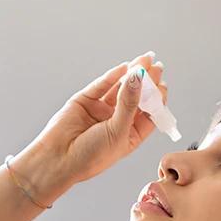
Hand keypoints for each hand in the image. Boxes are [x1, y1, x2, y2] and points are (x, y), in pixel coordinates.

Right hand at [27, 51, 167, 184]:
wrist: (58, 159)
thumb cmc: (90, 157)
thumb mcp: (118, 132)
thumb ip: (129, 104)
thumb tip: (138, 79)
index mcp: (129, 136)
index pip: (149, 114)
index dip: (156, 99)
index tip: (162, 85)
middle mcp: (116, 122)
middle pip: (136, 98)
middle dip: (147, 82)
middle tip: (155, 66)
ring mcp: (101, 111)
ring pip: (120, 89)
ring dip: (132, 75)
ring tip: (143, 61)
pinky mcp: (86, 101)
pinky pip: (101, 86)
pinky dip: (112, 76)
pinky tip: (124, 68)